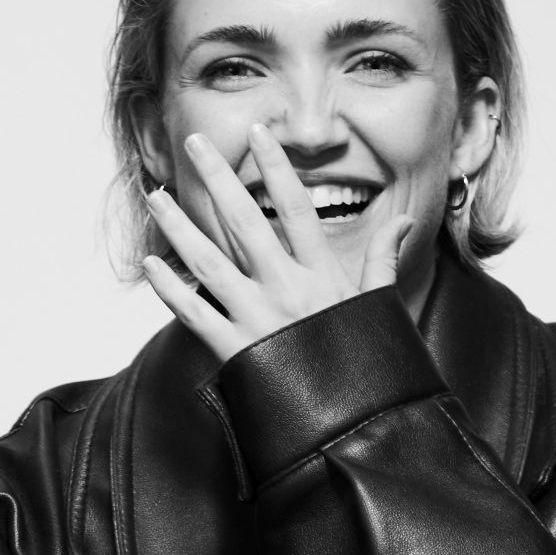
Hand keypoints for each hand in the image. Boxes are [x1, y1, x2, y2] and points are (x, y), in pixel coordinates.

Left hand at [139, 123, 415, 364]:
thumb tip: (404, 221)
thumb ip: (383, 260)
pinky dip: (169, 290)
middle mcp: (286, 289)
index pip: (296, 207)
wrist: (356, 422)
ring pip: (207, 261)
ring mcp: (257, 319)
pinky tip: (151, 264)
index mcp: (322, 275)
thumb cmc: (368, 365)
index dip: (277, 166)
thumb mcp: (380, 307)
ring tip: (155, 195)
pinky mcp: (235, 351)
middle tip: (194, 142)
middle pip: (244, 220)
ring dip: (177, 226)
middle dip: (217, 178)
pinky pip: (194, 314)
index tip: (259, 133)